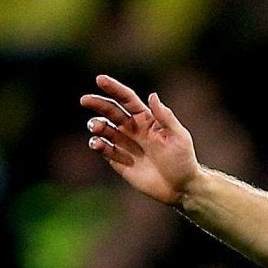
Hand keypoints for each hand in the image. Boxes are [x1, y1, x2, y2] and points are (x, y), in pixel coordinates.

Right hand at [81, 75, 200, 205]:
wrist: (181, 187)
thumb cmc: (183, 160)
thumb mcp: (178, 137)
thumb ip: (165, 117)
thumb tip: (152, 95)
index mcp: (146, 119)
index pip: (127, 99)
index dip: (114, 89)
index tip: (100, 79)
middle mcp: (132, 129)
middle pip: (110, 111)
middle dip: (97, 104)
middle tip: (85, 100)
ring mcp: (124, 144)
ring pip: (104, 129)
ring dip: (97, 125)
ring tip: (97, 127)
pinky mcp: (118, 161)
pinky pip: (104, 149)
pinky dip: (98, 144)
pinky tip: (98, 143)